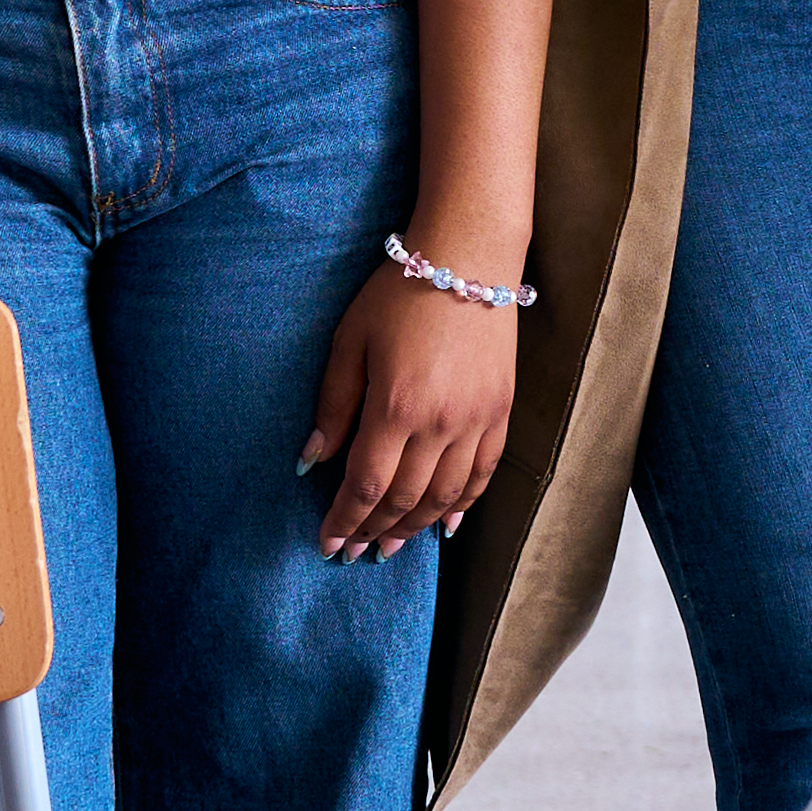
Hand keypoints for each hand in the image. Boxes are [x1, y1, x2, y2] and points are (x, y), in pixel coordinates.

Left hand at [300, 257, 519, 556]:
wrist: (468, 257)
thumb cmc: (398, 292)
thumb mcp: (349, 342)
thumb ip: (333, 407)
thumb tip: (311, 462)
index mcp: (395, 407)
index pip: (365, 486)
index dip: (344, 521)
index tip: (327, 544)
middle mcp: (439, 424)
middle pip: (403, 500)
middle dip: (373, 532)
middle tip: (353, 553)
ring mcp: (475, 421)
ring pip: (444, 496)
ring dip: (413, 528)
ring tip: (390, 546)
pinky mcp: (500, 412)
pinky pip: (483, 474)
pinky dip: (463, 506)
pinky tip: (444, 525)